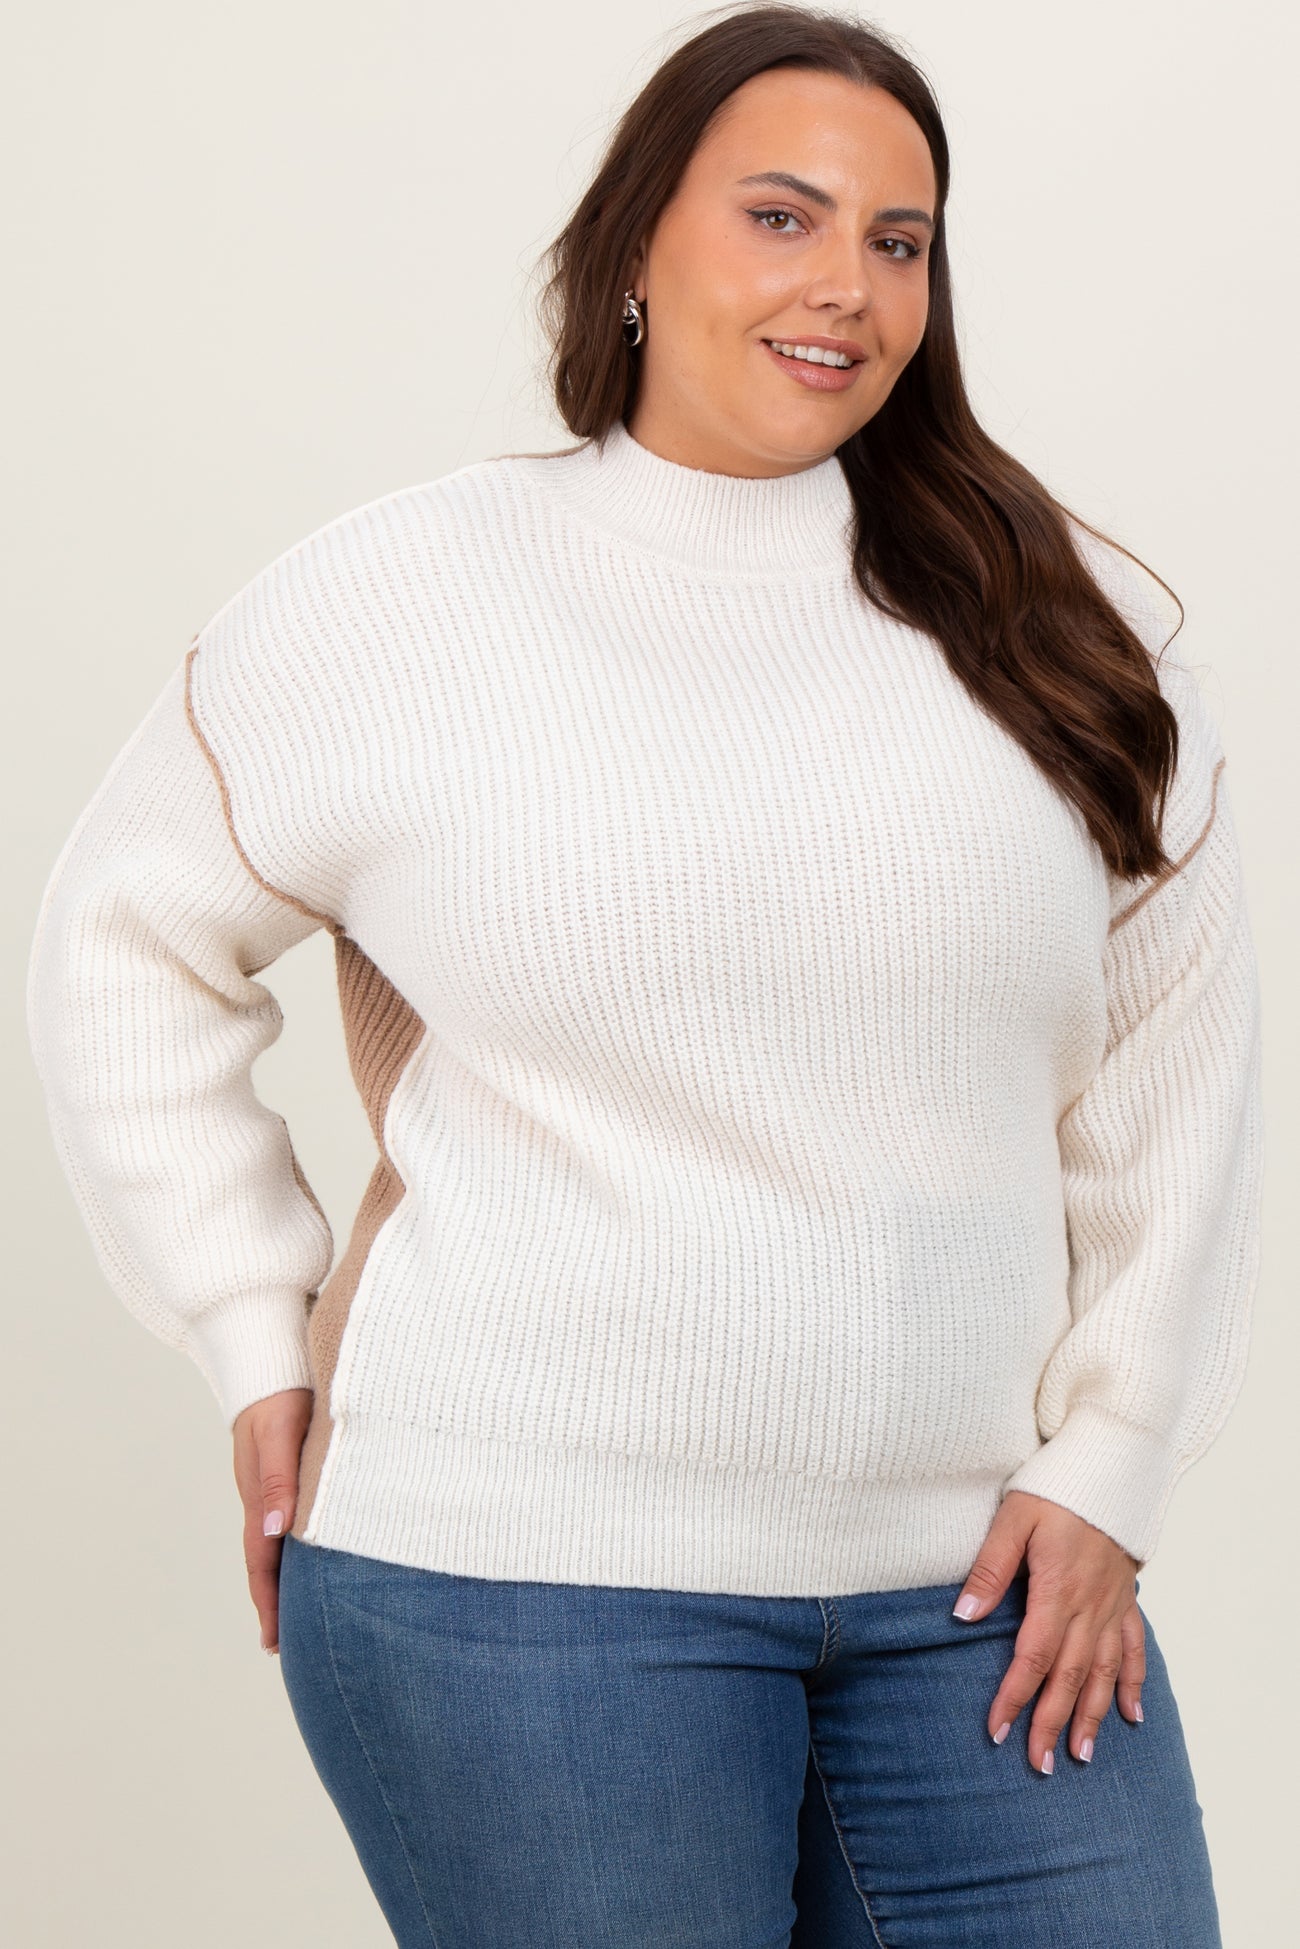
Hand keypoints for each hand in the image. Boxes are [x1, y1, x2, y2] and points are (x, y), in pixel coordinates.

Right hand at [231, 1388, 313, 1654]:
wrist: (270, 1361)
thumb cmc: (280, 1395)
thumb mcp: (279, 1433)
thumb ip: (278, 1478)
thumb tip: (278, 1529)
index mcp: (259, 1497)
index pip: (261, 1562)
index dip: (268, 1602)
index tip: (273, 1642)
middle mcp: (264, 1498)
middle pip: (266, 1562)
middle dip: (275, 1603)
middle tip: (286, 1647)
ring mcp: (274, 1488)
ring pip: (278, 1545)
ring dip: (285, 1579)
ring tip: (299, 1615)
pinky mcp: (287, 1474)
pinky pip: (289, 1522)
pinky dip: (296, 1549)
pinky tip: (311, 1556)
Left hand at [952, 1489, 1144, 1772]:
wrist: (1111, 1464)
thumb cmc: (1057, 1487)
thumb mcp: (1013, 1518)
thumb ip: (990, 1568)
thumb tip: (964, 1614)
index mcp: (1058, 1591)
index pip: (1032, 1658)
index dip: (1015, 1697)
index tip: (998, 1732)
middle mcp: (1090, 1606)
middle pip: (1069, 1676)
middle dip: (1053, 1723)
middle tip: (1039, 1765)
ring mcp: (1114, 1604)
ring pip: (1104, 1672)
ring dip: (1092, 1715)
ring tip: (1082, 1755)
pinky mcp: (1127, 1596)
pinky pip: (1134, 1647)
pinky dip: (1134, 1682)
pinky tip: (1131, 1714)